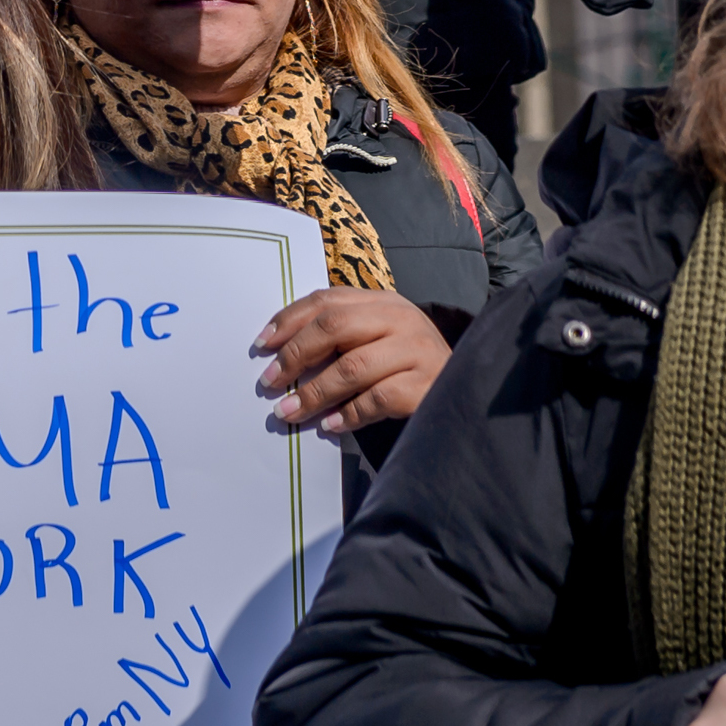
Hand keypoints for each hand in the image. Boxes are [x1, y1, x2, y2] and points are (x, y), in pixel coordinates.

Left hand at [255, 287, 454, 431]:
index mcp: (383, 301)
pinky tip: (329, 425)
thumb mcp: (376, 340)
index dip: (289, 320)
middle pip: (336, 326)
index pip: (327, 300)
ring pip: (353, 367)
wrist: (464, 392)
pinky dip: (348, 414)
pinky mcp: (427, 384)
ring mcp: (417, 350)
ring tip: (288, 413)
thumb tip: (279, 356)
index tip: (261, 345)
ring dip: (314, 393)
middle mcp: (401, 318)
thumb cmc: (405, 366)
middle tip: (270, 382)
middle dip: (296, 355)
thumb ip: (339, 337)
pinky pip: (377, 399)